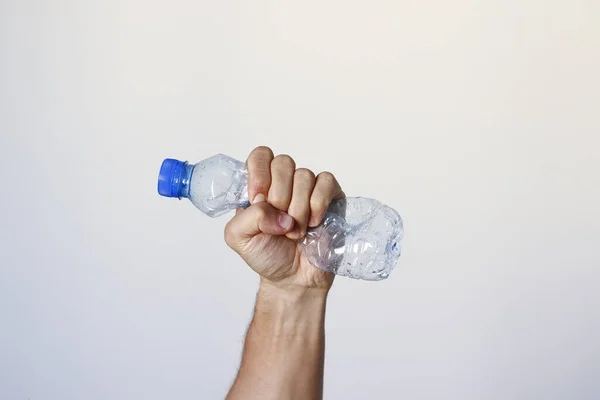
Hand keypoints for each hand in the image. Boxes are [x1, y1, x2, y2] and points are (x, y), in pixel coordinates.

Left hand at [224, 146, 343, 290]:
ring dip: (298, 209)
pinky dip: (318, 204)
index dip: (260, 174)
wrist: (294, 278)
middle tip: (280, 223)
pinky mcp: (331, 196)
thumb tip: (277, 212)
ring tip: (295, 231)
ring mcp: (308, 188)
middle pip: (283, 163)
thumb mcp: (239, 238)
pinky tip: (314, 223)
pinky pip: (326, 182)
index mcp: (260, 185)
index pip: (261, 156)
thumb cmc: (266, 255)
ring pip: (304, 175)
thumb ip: (248, 217)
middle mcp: (284, 182)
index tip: (260, 199)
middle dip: (280, 197)